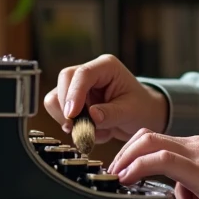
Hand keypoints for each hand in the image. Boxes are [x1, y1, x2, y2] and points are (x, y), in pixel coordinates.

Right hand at [42, 55, 168, 143]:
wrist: (142, 115)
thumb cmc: (140, 107)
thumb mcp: (131, 111)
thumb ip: (110, 114)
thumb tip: (91, 117)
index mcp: (106, 67)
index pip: (82, 74)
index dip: (74, 94)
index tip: (72, 116)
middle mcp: (90, 72)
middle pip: (64, 81)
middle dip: (68, 108)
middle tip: (81, 128)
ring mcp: (79, 86)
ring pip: (56, 99)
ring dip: (71, 121)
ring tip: (96, 132)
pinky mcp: (74, 101)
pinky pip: (61, 114)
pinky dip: (74, 128)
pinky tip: (95, 132)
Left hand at [109, 131, 198, 198]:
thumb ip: (194, 183)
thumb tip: (180, 193)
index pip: (157, 139)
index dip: (134, 151)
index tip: (122, 168)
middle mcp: (196, 145)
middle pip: (147, 135)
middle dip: (123, 152)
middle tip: (113, 171)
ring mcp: (198, 153)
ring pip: (150, 142)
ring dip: (126, 157)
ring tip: (116, 174)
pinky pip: (162, 160)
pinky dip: (138, 166)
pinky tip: (129, 179)